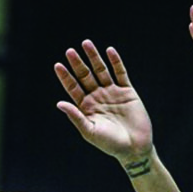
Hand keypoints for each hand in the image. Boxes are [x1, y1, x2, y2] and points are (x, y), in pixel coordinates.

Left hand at [54, 41, 152, 164]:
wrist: (134, 148)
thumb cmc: (110, 144)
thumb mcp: (89, 131)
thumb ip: (76, 116)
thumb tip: (59, 103)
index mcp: (86, 106)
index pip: (73, 88)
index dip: (66, 76)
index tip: (58, 65)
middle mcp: (97, 97)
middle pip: (85, 76)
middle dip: (78, 64)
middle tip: (70, 51)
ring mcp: (112, 92)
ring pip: (101, 71)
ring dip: (94, 57)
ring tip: (86, 43)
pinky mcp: (127, 92)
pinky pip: (121, 74)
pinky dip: (116, 62)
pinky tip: (110, 51)